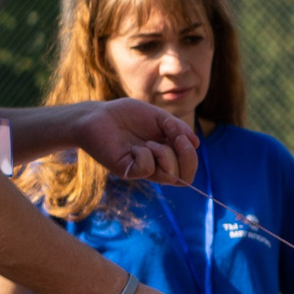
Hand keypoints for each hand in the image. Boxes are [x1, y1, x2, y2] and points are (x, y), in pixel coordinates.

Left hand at [78, 98, 201, 184]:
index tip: (182, 136)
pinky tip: (133, 148)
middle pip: (185, 178)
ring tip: (149, 142)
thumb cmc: (126, 115)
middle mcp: (156, 165)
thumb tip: (196, 143)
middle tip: (177, 140)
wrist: (97, 115)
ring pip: (169, 176)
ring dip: (165, 155)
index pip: (188, 169)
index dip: (191, 156)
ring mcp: (141, 170)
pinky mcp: (126, 170)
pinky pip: (147, 170)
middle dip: (188, 158)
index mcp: (165, 154)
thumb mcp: (159, 117)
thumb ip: (178, 129)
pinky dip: (145, 156)